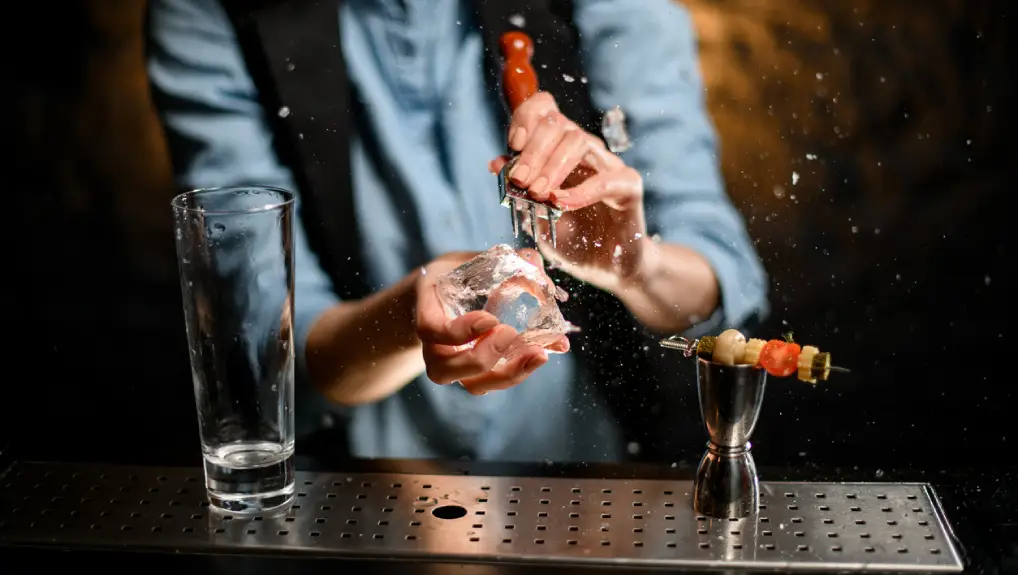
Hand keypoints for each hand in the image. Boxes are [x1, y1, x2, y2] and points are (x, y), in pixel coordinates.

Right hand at [414, 249, 568, 394]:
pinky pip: (493, 382)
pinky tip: (542, 354)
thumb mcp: (470, 260)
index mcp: (427, 309)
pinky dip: (520, 371)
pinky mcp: (475, 372)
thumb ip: (502, 260)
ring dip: (507, 374)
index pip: (430, 330)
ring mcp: (453, 363)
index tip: (490, 319)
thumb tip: (535, 265)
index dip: (458, 332)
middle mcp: (433, 345)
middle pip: (443, 369)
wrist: (440, 296)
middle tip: (510, 333)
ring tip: (539, 354)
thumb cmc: (455, 274)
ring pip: (472, 385)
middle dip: (481, 358)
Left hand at [489, 92, 647, 290]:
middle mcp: (586, 150)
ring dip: (553, 167)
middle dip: (533, 152)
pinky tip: (561, 203)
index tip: (513, 144)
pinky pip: (605, 179)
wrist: (607, 267)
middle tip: (519, 181)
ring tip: (538, 193)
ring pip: (579, 141)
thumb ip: (519, 189)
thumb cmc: (573, 238)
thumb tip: (496, 163)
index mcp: (561, 149)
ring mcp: (609, 165)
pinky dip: (579, 191)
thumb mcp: (536, 215)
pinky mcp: (628, 186)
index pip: (546, 109)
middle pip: (559, 124)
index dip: (527, 117)